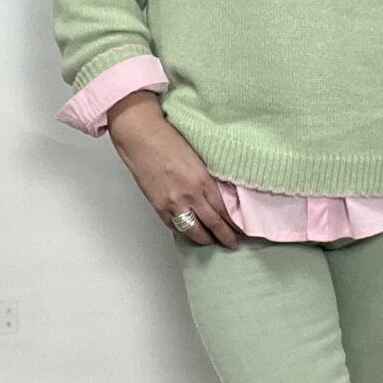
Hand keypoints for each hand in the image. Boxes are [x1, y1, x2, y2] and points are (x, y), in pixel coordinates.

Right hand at [108, 100, 242, 247]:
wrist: (141, 137)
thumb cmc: (168, 139)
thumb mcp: (198, 157)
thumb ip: (207, 177)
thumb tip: (218, 193)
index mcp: (203, 180)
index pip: (224, 210)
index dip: (234, 223)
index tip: (241, 230)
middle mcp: (190, 195)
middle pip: (212, 224)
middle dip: (224, 237)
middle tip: (232, 244)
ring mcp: (173, 203)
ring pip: (193, 230)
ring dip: (204, 239)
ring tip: (212, 242)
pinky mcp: (158, 206)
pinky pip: (174, 225)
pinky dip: (183, 231)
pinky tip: (189, 231)